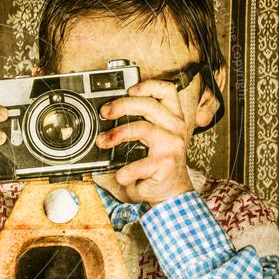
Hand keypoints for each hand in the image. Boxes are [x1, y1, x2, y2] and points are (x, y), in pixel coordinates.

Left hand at [95, 79, 193, 205]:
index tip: (130, 89)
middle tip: (105, 112)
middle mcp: (175, 128)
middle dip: (122, 105)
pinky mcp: (166, 164)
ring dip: (117, 134)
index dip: (149, 86)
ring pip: (142, 128)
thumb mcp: (151, 139)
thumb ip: (137, 123)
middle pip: (149, 105)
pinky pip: (140, 163)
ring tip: (103, 141)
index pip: (167, 91)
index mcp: (172, 118)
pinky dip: (125, 171)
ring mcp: (172, 145)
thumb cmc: (157, 164)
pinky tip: (121, 175)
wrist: (171, 192)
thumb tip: (106, 114)